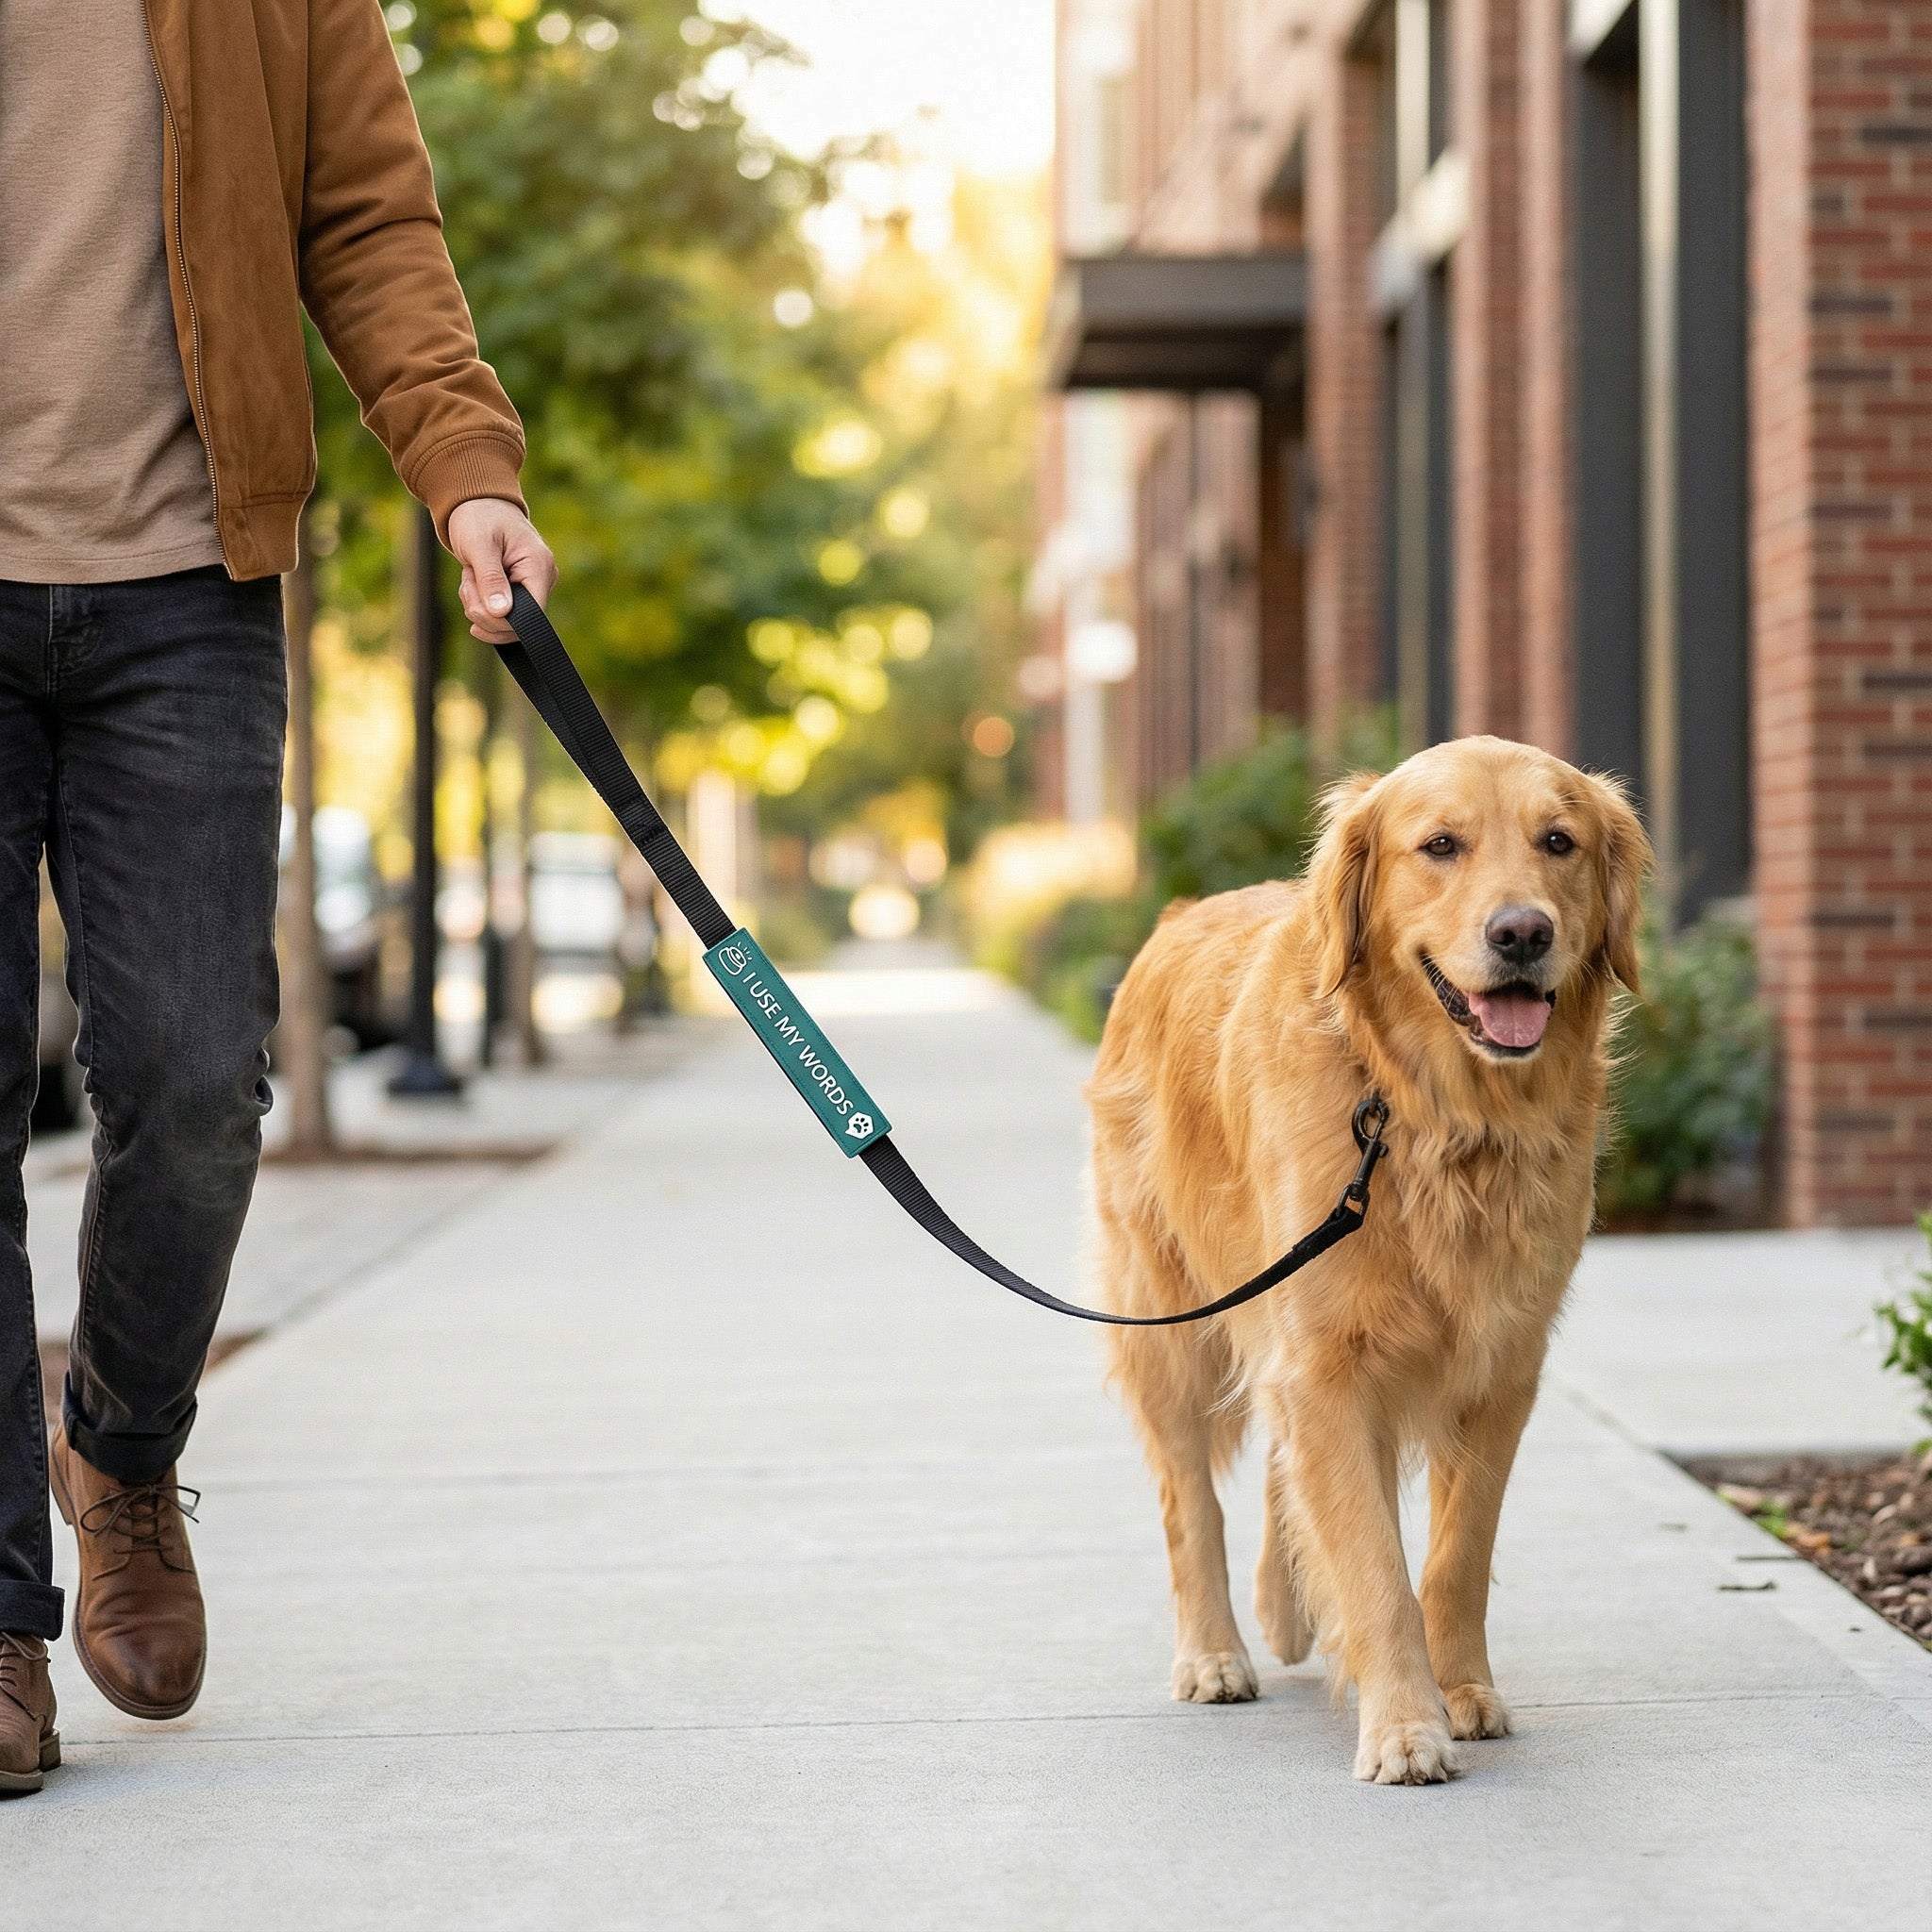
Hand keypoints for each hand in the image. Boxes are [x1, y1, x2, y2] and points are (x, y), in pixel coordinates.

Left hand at [447, 497, 556, 641]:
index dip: (502, 620)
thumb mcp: (479, 544)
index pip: (532, 613)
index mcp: (539, 565)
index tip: (474, 607)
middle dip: (483, 610)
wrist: (476, 504)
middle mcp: (542, 578)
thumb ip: (490, 579)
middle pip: (516, 621)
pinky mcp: (520, 591)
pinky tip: (474, 585)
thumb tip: (501, 613)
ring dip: (478, 606)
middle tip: (467, 583)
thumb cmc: (478, 517)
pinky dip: (481, 604)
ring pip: (505, 621)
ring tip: (470, 578)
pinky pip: (501, 613)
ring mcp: (532, 586)